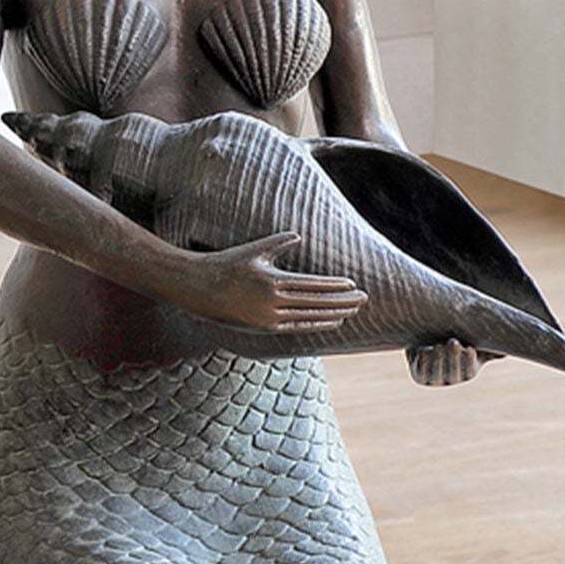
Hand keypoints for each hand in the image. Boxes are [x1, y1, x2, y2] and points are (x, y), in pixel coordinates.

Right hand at [169, 232, 367, 333]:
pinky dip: (318, 323)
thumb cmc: (227, 264)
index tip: (353, 284)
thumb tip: (298, 235)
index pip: (312, 285)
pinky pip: (298, 326)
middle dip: (342, 301)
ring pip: (310, 316)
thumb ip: (278, 243)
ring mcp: (269, 318)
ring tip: (354, 310)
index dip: (335, 286)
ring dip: (335, 314)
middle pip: (316, 303)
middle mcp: (272, 302)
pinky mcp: (264, 328)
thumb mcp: (254, 250)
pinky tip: (333, 321)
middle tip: (365, 298)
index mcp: (272, 281)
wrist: (199, 289)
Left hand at [407, 339, 489, 387]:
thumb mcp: (474, 340)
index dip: (468, 361)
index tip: (468, 347)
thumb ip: (488, 345)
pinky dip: (423, 359)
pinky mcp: (419, 376)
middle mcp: (451, 379)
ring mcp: (434, 380)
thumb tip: (506, 351)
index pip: (468, 371)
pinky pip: (421, 370)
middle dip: (453, 357)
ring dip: (438, 358)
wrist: (429, 338)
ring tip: (438, 345)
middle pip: (453, 374)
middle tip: (452, 341)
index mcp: (467, 372)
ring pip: (436, 372)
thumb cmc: (457, 337)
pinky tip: (424, 349)